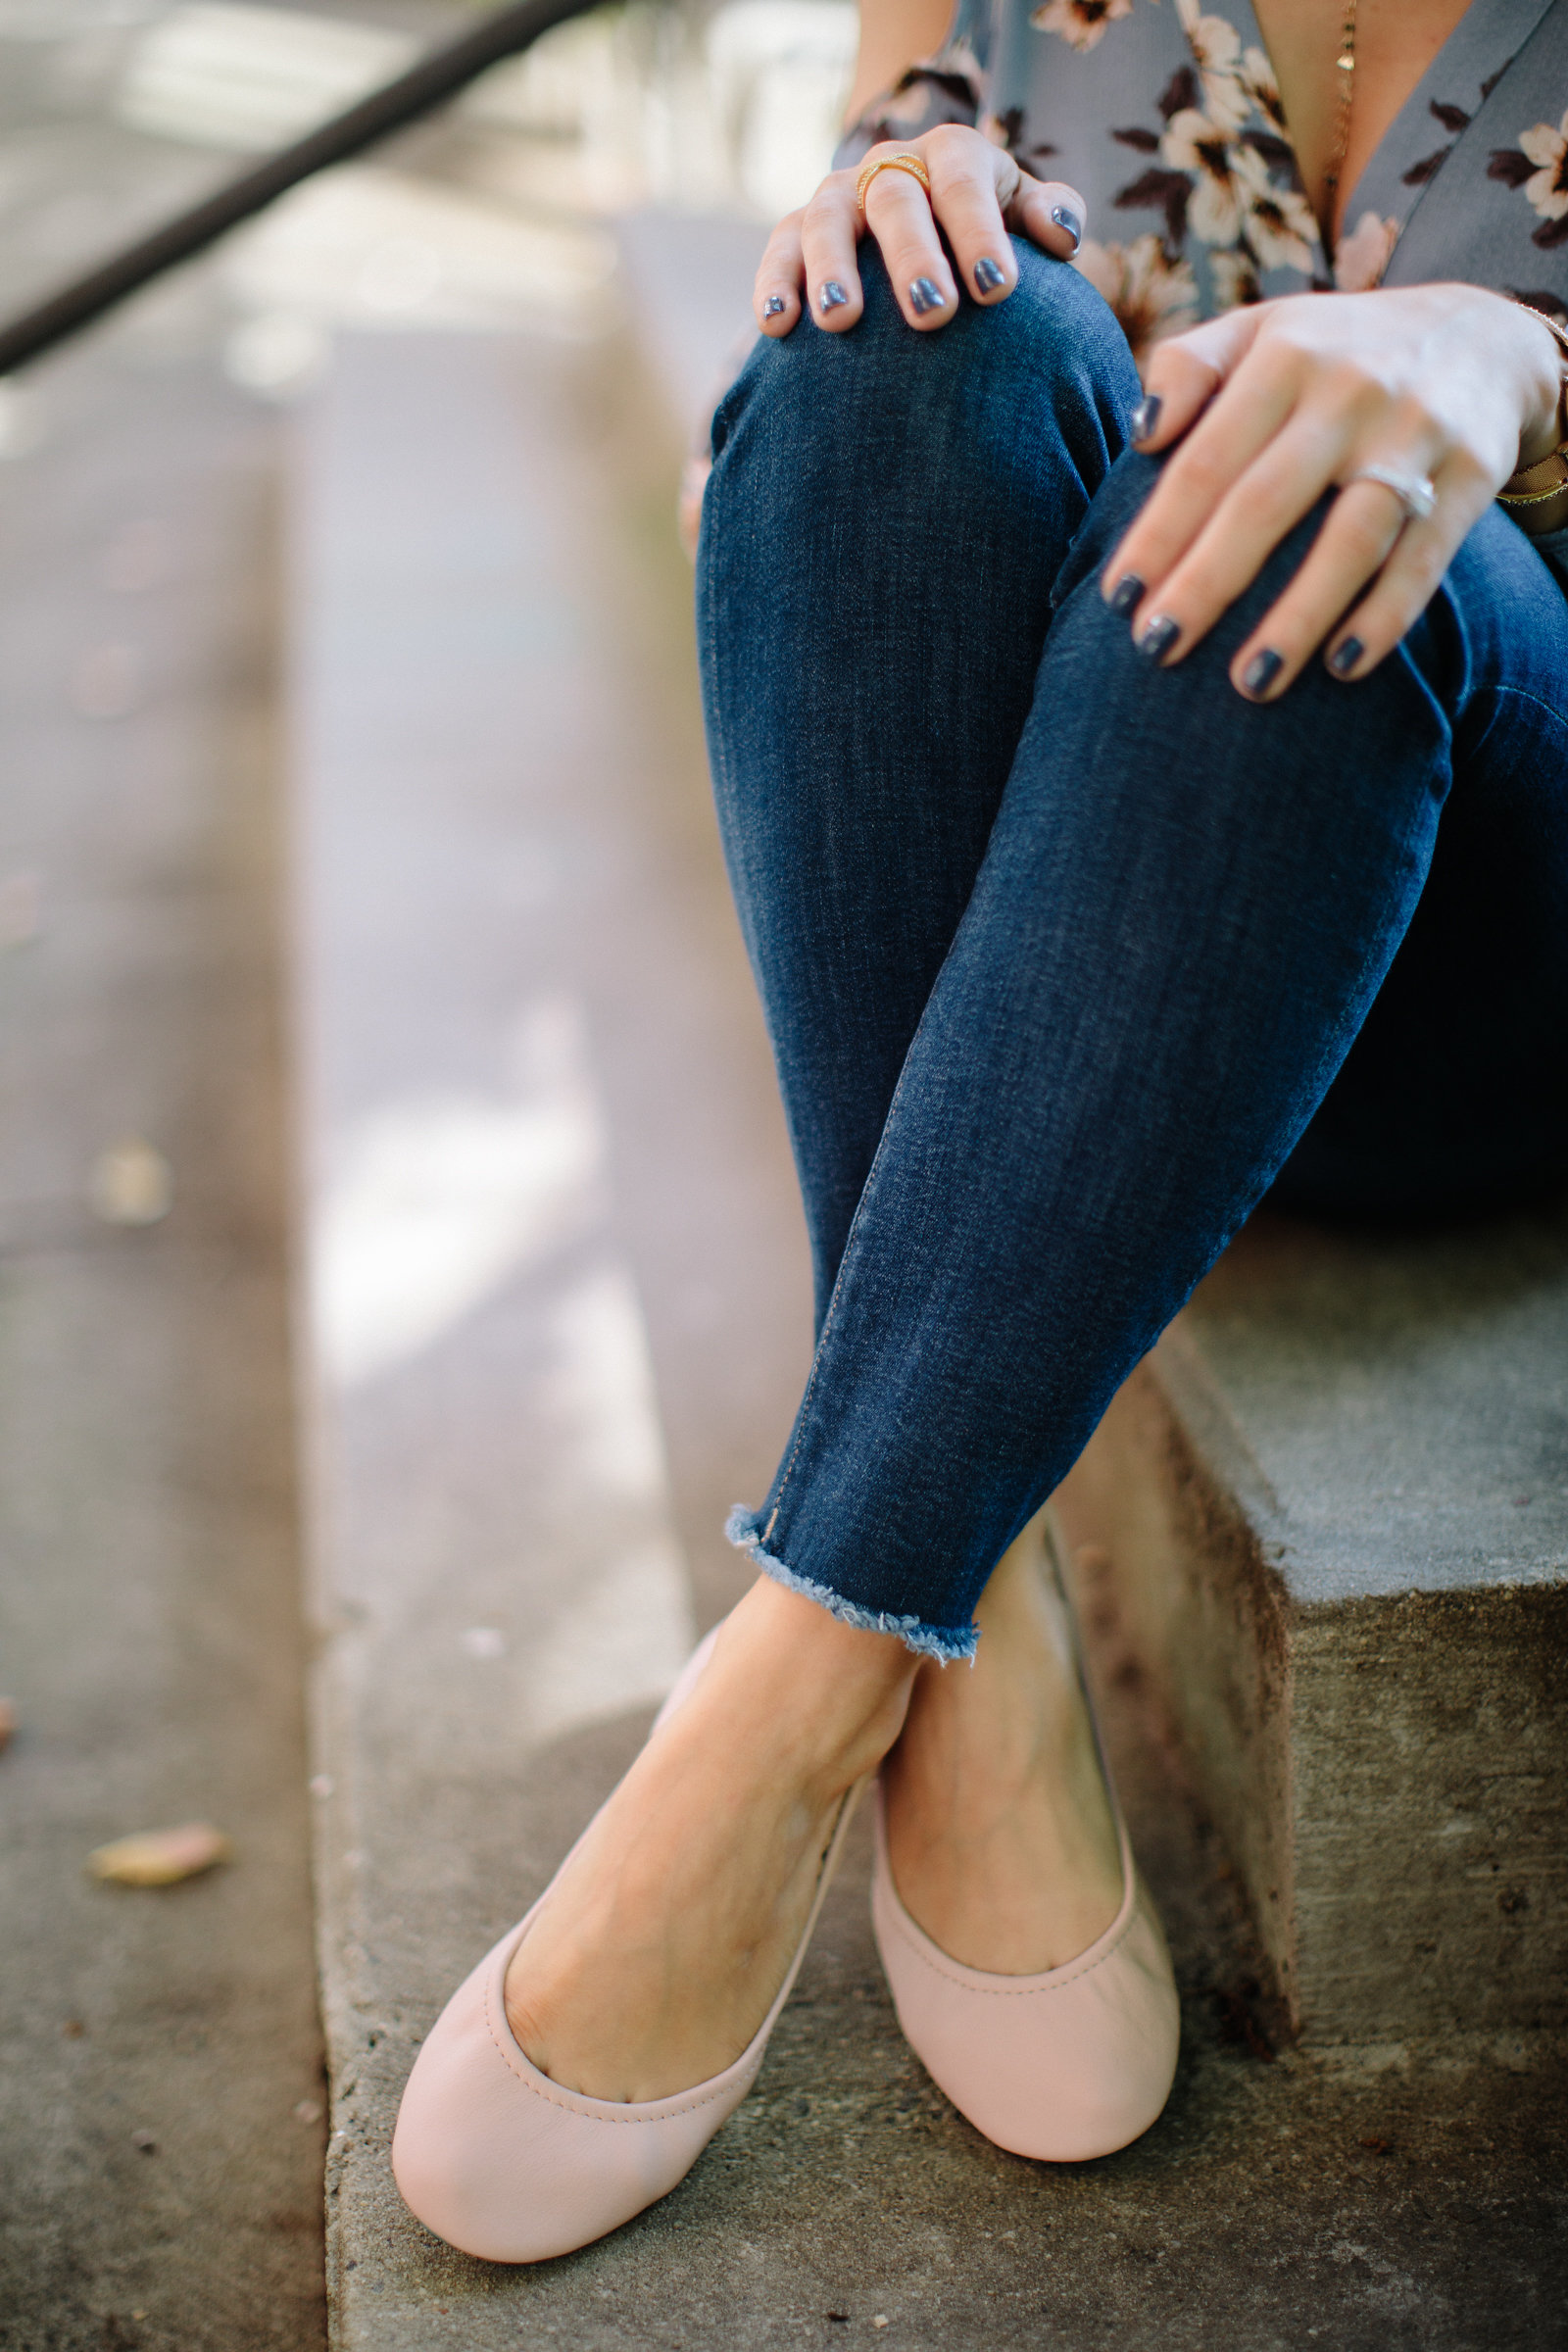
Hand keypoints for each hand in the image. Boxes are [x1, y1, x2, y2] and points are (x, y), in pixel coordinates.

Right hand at [752, 125, 1085, 338]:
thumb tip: (1059, 236)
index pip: (964, 183)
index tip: (997, 290)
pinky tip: (778, 326)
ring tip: (840, 320)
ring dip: (832, 269)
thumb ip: (1051, 216)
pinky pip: (780, 251)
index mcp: (953, 156)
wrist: (928, 231)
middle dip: (913, 256)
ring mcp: (839, 197)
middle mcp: (890, 166)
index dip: (979, 231)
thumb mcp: (1024, 214)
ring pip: (827, 221)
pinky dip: (775, 285)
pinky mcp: (797, 231)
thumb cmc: (985, 235)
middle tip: (933, 314)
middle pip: (896, 201)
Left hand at [1102, 284, 1564, 697]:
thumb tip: (1141, 434)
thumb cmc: (1335, 353)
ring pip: (1351, 538)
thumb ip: (1191, 366)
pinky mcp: (1470, 477)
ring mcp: (1414, 436)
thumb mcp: (1263, 330)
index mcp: (1284, 357)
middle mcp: (1350, 392)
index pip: (1206, 459)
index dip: (1158, 532)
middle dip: (1207, 583)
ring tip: (1250, 684)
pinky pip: (1422, 559)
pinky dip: (1385, 617)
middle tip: (1156, 648)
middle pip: (1265, 503)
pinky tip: (1342, 668)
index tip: (1118, 597)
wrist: (1484, 334)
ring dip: (1298, 618)